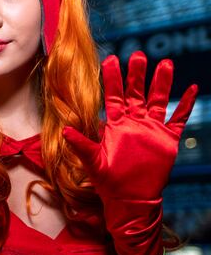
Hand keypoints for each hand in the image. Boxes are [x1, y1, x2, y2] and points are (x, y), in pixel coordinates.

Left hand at [62, 51, 196, 202]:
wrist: (130, 199)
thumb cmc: (108, 182)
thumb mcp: (92, 162)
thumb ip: (81, 145)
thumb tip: (63, 130)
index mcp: (115, 124)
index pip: (113, 96)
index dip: (112, 79)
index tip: (110, 59)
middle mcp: (133, 122)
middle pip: (136, 93)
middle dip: (137, 75)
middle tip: (139, 55)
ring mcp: (151, 129)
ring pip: (158, 100)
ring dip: (162, 83)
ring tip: (165, 64)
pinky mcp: (167, 140)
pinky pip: (178, 119)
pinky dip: (185, 105)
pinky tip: (191, 89)